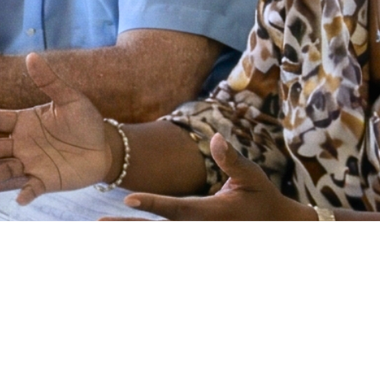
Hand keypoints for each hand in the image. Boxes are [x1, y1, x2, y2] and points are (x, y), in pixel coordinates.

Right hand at [0, 52, 109, 203]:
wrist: (106, 148)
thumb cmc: (86, 121)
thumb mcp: (70, 98)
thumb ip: (49, 81)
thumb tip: (31, 56)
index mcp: (24, 122)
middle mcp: (22, 143)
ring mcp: (32, 163)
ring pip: (5, 169)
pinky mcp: (46, 180)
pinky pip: (32, 188)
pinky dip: (25, 193)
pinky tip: (19, 199)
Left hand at [105, 133, 316, 224]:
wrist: (281, 229)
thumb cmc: (263, 200)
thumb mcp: (252, 178)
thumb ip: (231, 160)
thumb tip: (215, 137)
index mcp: (210, 213)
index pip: (175, 208)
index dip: (151, 202)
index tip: (126, 198)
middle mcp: (201, 231)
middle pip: (158, 231)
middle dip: (128, 228)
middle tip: (98, 222)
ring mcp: (201, 240)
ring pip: (161, 239)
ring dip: (133, 234)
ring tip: (102, 228)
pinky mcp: (201, 242)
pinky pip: (172, 241)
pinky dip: (151, 236)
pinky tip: (129, 232)